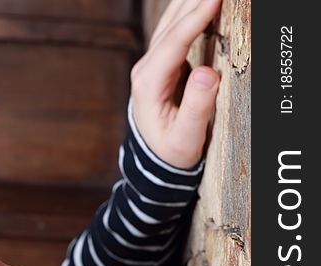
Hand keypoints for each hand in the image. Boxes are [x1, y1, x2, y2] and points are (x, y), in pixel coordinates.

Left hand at [130, 0, 221, 168]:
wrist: (154, 159)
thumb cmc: (171, 152)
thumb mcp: (185, 139)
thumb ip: (197, 107)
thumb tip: (208, 73)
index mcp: (149, 85)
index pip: (174, 42)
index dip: (197, 17)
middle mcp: (146, 69)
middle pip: (171, 24)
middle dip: (196, 0)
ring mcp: (152, 64)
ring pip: (172, 21)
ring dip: (192, 1)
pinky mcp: (163, 63)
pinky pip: (178, 30)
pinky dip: (192, 12)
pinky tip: (206, 3)